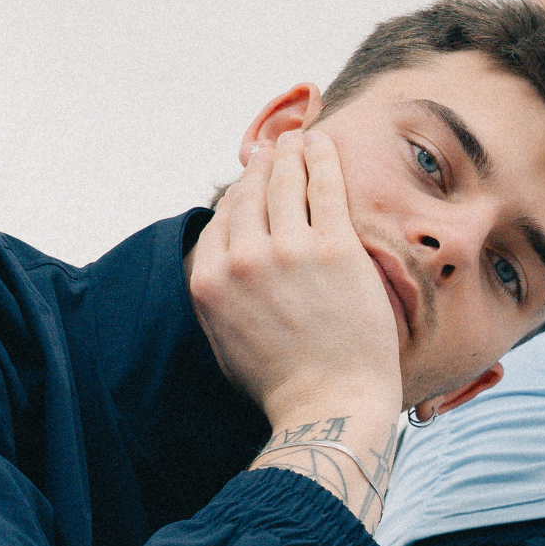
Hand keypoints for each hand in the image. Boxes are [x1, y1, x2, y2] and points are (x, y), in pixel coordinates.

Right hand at [188, 130, 402, 440]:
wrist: (330, 405)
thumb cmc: (284, 385)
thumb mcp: (226, 343)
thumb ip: (219, 298)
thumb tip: (220, 268)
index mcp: (210, 282)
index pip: (221, 220)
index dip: (238, 195)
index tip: (252, 183)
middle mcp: (243, 260)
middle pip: (249, 195)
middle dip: (263, 167)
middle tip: (277, 150)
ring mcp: (289, 250)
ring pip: (285, 181)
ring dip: (291, 152)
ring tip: (299, 140)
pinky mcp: (334, 247)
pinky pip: (325, 186)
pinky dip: (322, 157)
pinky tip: (324, 143)